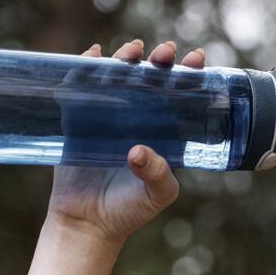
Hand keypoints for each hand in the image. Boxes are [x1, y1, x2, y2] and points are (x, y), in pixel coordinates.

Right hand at [47, 39, 205, 241]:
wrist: (87, 224)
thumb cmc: (129, 211)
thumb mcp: (155, 196)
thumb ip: (158, 175)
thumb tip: (138, 152)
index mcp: (163, 131)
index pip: (180, 96)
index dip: (190, 75)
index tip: (197, 60)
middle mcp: (137, 118)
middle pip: (150, 78)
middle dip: (159, 60)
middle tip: (165, 52)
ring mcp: (107, 116)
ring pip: (118, 77)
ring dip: (125, 58)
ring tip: (133, 50)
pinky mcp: (78, 120)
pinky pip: (81, 88)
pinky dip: (84, 68)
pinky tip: (91, 55)